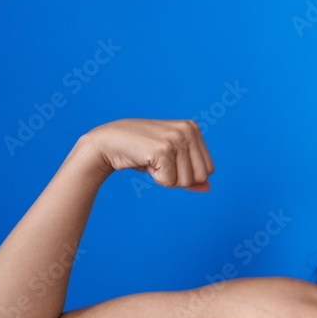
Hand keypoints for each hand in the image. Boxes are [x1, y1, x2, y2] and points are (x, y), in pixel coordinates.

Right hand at [81, 118, 214, 190]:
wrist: (108, 142)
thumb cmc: (141, 152)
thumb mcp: (171, 161)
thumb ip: (191, 173)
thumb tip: (207, 188)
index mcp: (193, 129)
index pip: (208, 170)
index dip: (186, 174)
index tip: (167, 161)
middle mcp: (188, 130)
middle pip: (200, 176)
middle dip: (179, 178)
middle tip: (160, 163)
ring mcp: (176, 138)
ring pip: (185, 181)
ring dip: (166, 178)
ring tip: (152, 160)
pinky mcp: (163, 149)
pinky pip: (169, 181)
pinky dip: (156, 179)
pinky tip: (146, 162)